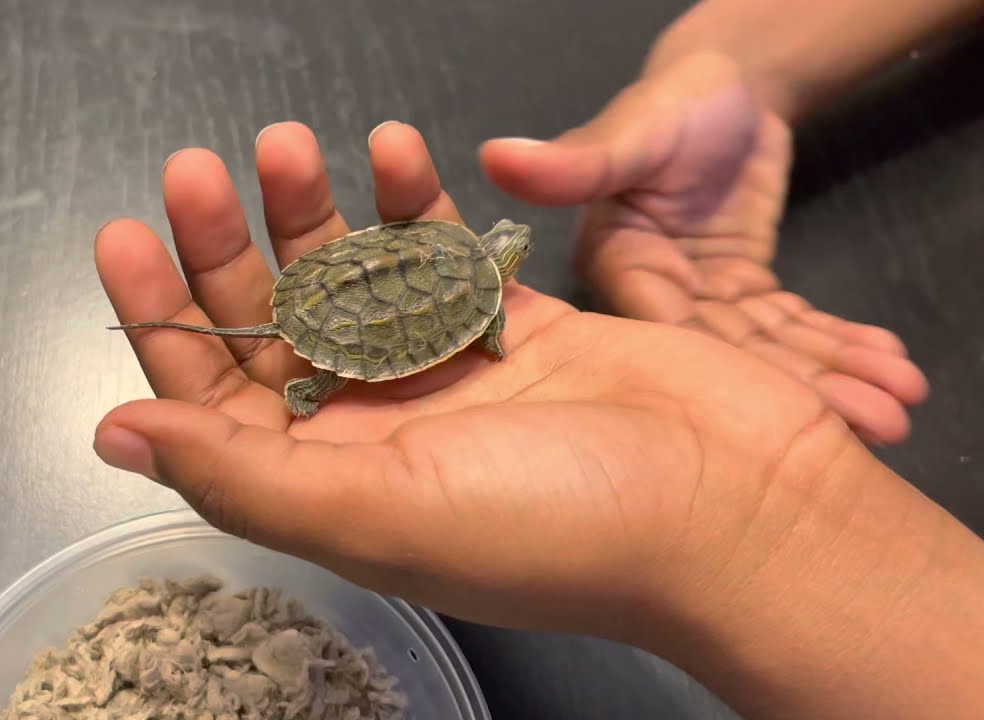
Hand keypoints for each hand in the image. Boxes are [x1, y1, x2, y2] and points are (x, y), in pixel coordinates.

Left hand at [91, 120, 873, 637]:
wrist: (736, 506)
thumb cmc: (557, 522)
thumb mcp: (379, 512)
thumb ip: (242, 474)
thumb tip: (118, 433)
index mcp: (332, 483)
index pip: (215, 398)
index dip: (164, 321)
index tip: (126, 235)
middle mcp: (379, 430)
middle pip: (276, 327)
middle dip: (228, 249)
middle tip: (196, 168)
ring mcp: (449, 373)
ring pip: (355, 279)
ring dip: (315, 210)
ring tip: (287, 142)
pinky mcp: (518, 324)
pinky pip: (446, 256)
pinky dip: (415, 204)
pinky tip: (396, 150)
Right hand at [479, 52, 928, 445]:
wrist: (728, 82)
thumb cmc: (673, 100)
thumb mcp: (631, 129)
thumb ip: (577, 161)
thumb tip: (497, 156)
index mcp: (618, 268)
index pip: (667, 337)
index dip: (726, 379)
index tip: (785, 419)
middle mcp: (654, 295)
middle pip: (729, 357)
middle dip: (803, 392)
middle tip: (879, 425)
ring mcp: (701, 295)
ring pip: (767, 348)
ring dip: (834, 377)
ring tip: (899, 408)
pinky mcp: (741, 287)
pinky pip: (789, 324)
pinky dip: (838, 343)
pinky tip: (887, 365)